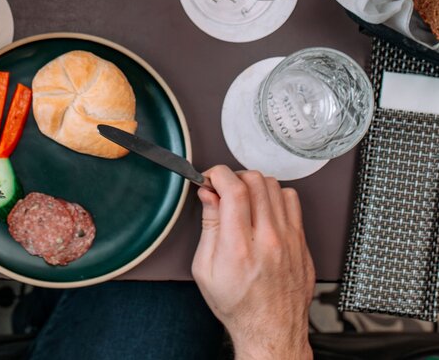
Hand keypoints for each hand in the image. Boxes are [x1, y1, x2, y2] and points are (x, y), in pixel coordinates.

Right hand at [191, 167, 314, 359]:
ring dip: (254, 185)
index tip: (210, 179)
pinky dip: (275, 197)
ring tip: (244, 199)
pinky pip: (292, 202)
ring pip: (275, 186)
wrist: (271, 334)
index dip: (217, 174)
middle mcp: (269, 240)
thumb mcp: (205, 269)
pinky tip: (264, 210)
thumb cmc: (237, 306)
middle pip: (255, 181)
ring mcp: (290, 241)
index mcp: (239, 248)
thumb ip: (208, 226)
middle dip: (233, 177)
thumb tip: (208, 194)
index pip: (233, 188)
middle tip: (224, 190)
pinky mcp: (302, 244)